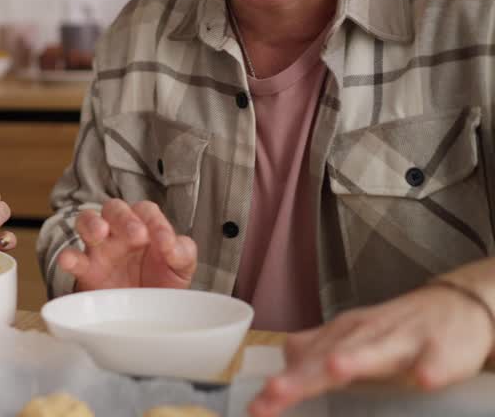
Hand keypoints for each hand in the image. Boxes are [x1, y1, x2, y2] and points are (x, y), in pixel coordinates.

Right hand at [54, 198, 195, 290]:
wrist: (147, 315)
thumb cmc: (162, 283)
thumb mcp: (181, 267)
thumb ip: (182, 252)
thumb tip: (172, 245)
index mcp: (144, 226)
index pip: (146, 211)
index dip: (155, 222)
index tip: (165, 243)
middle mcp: (119, 232)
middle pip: (114, 208)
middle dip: (123, 217)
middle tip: (136, 234)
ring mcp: (100, 249)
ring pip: (86, 221)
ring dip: (91, 223)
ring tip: (100, 233)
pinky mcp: (86, 270)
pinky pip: (72, 257)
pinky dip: (68, 257)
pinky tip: (69, 261)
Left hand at [248, 284, 494, 416]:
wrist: (455, 306)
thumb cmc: (396, 329)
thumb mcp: (351, 337)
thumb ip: (317, 349)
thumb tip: (284, 360)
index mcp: (342, 336)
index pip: (305, 362)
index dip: (283, 384)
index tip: (257, 406)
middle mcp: (367, 335)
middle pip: (331, 356)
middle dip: (304, 376)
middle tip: (275, 391)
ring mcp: (405, 340)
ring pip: (378, 351)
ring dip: (357, 359)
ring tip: (334, 369)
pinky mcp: (443, 348)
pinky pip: (437, 359)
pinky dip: (431, 369)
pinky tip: (425, 380)